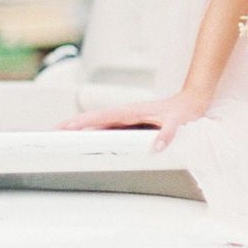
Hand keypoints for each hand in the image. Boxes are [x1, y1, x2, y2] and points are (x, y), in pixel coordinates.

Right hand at [57, 88, 213, 149]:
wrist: (194, 100)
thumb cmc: (185, 111)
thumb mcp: (178, 123)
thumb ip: (167, 134)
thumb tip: (155, 147)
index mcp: (132, 112)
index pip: (101, 118)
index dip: (83, 123)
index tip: (66, 128)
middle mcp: (127, 113)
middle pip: (95, 119)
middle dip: (74, 125)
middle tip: (54, 133)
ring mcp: (129, 117)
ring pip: (101, 123)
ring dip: (83, 128)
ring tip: (65, 137)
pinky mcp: (134, 121)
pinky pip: (111, 127)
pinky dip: (97, 131)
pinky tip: (90, 139)